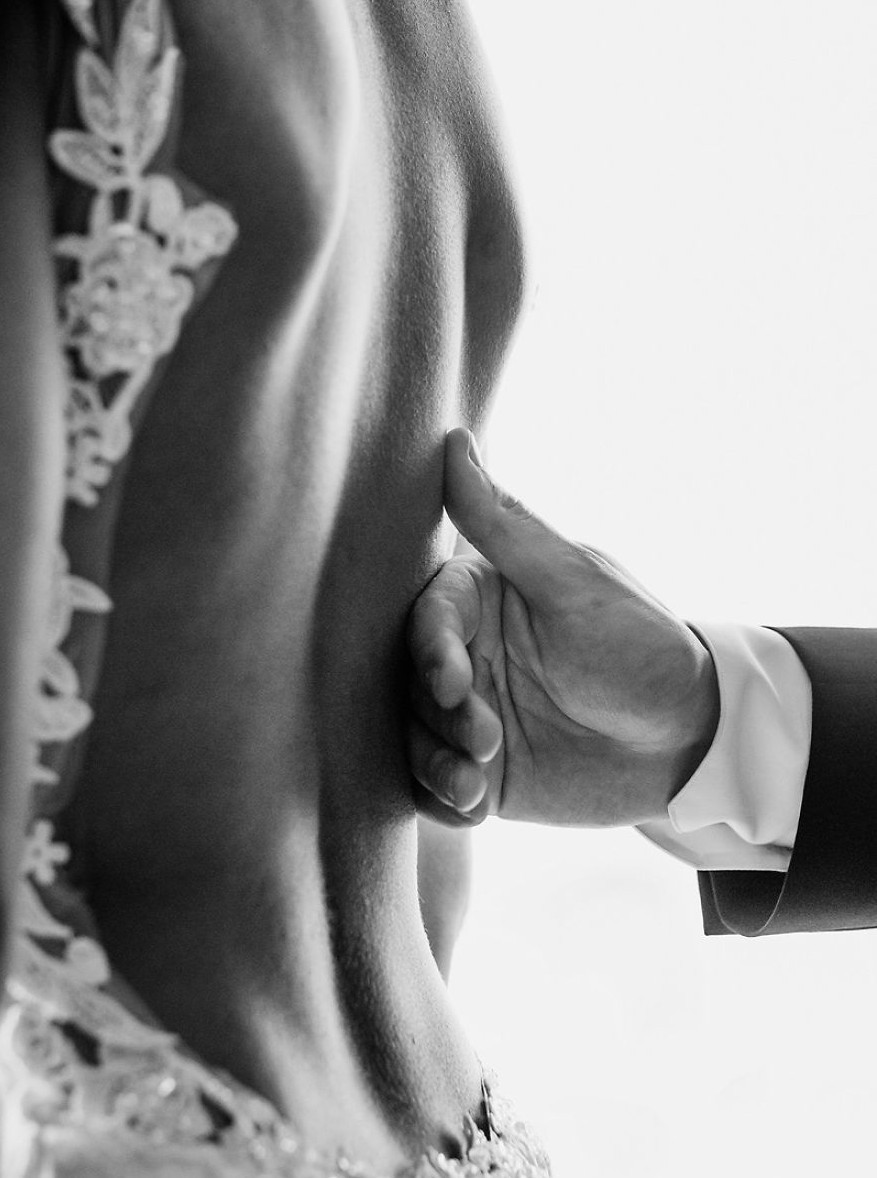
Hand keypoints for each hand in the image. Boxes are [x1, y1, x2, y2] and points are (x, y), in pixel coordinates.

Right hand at [406, 428, 719, 826]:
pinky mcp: (482, 770)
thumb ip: (507, 526)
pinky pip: (435, 785)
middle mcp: (469, 653)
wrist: (690, 743)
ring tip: (476, 783)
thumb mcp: (577, 584)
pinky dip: (442, 799)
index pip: (430, 615)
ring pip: (415, 735)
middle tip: (485, 738)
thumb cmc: (641, 646)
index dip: (431, 649)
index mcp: (485, 597)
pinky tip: (473, 807)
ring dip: (435, 762)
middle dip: (438, 713)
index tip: (455, 682)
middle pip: (411, 679)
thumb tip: (453, 441)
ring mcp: (472, 714)